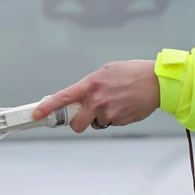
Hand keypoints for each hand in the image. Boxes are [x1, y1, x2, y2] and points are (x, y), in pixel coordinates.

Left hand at [31, 60, 161, 132]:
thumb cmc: (133, 73)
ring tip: (115, 102)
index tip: (36, 114)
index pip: (63, 98)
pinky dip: (114, 117)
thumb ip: (91, 84)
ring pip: (95, 123)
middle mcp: (97, 101)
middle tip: (85, 115)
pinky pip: (110, 123)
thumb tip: (80, 95)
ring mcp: (109, 113)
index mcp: (91, 85)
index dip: (47, 108)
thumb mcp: (106, 71)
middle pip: (76, 123)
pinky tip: (124, 105)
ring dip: (100, 117)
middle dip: (78, 122)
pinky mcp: (120, 121)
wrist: (157, 82)